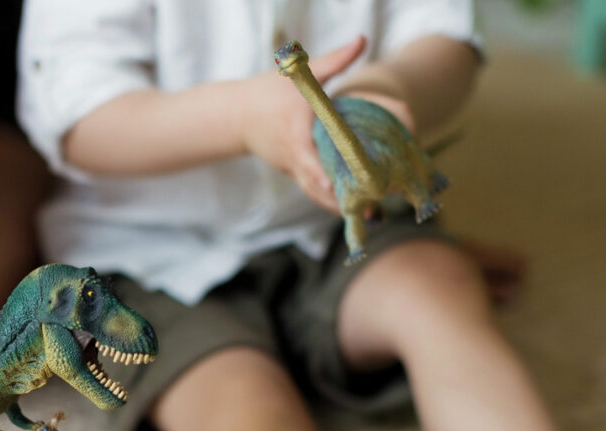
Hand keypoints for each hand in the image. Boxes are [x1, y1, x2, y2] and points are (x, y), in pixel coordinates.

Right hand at [239, 36, 366, 211]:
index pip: (307, 158)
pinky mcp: (293, 173)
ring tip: (367, 215)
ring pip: (315, 193)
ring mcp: (292, 169)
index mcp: (293, 135)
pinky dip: (330, 201)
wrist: (237, 115)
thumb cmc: (269, 92)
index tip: (333, 187)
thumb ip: (334, 60)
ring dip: (338, 206)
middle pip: (316, 184)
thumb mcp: (299, 74)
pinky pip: (313, 191)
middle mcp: (292, 158)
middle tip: (368, 210)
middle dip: (339, 199)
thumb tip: (362, 40)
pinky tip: (352, 209)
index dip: (319, 173)